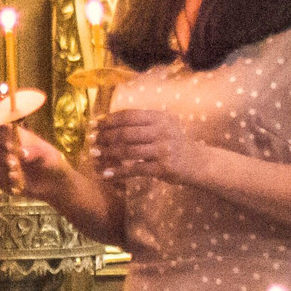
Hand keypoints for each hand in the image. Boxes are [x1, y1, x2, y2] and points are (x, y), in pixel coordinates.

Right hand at [0, 123, 73, 203]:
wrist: (54, 183)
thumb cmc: (51, 161)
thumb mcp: (46, 154)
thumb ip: (34, 151)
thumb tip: (22, 153)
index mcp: (16, 136)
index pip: (3, 129)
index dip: (2, 133)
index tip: (10, 143)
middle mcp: (6, 148)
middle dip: (2, 154)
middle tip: (13, 162)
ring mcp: (3, 163)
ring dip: (3, 169)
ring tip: (15, 175)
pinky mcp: (3, 178)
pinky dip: (4, 181)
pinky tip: (15, 183)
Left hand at [91, 109, 208, 188]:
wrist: (199, 163)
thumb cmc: (175, 144)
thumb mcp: (163, 126)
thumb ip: (142, 123)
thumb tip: (109, 123)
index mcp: (160, 117)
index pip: (129, 116)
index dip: (109, 120)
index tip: (94, 124)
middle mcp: (162, 131)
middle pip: (126, 132)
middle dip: (105, 136)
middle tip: (90, 140)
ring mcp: (163, 150)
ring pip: (128, 150)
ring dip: (108, 153)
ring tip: (94, 155)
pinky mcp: (163, 168)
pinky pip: (135, 169)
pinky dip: (118, 172)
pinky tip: (106, 174)